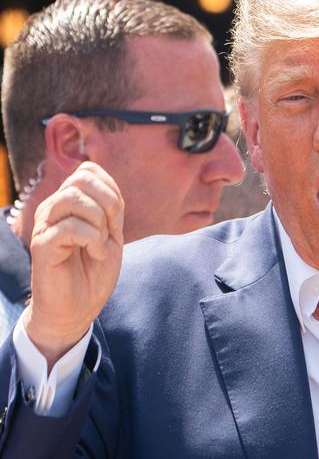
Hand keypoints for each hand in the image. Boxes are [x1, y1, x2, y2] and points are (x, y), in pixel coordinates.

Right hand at [25, 162, 124, 368]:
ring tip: (100, 244)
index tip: (115, 220)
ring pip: (75, 198)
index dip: (111, 191)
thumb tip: (106, 183)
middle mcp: (53, 209)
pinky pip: (70, 226)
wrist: (79, 308)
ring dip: (99, 222)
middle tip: (110, 231)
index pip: (88, 171)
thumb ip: (110, 207)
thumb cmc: (94, 272)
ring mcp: (45, 225)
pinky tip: (95, 254)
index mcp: (68, 202)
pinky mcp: (42, 245)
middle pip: (81, 178)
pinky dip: (93, 239)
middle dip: (108, 203)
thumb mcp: (111, 234)